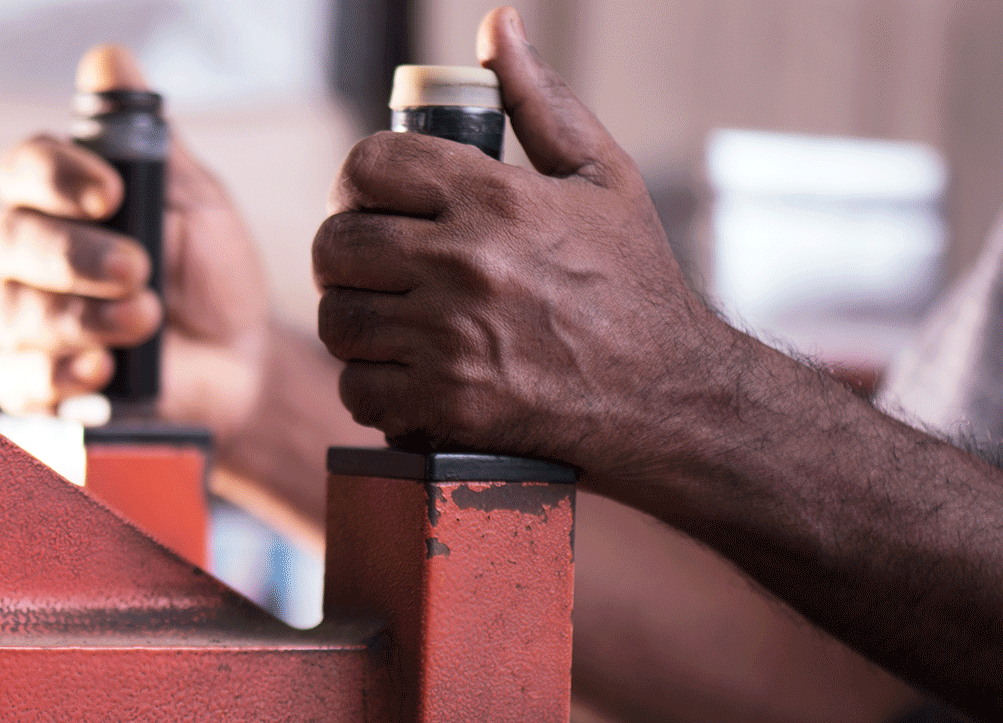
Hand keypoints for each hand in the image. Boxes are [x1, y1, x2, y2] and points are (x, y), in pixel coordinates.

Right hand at [0, 44, 271, 437]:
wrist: (238, 359)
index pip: (22, 169)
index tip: (111, 192)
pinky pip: (15, 378)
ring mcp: (25, 318)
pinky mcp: (35, 381)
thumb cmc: (209, 271)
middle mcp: (29, 253)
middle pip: (9, 239)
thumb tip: (107, 59)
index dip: (56, 177)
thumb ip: (149, 139)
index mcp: (59, 197)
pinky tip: (99, 369)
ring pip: (10, 309)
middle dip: (74, 255)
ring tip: (144, 321)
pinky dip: (53, 375)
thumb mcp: (196, 199)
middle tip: (139, 269)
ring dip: (78, 316)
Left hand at [312, 7, 746, 486]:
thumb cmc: (633, 283)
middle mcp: (464, 264)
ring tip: (382, 319)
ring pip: (340, 319)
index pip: (368, 166)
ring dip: (352, 319)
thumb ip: (540, 99)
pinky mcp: (446, 405)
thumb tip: (496, 25)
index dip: (357, 181)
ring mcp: (450, 339)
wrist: (666, 393)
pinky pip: (359, 388)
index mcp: (495, 198)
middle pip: (336, 243)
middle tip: (365, 265)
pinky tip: (398, 373)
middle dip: (342, 252)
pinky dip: (370, 385)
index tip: (370, 202)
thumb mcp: (602, 176)